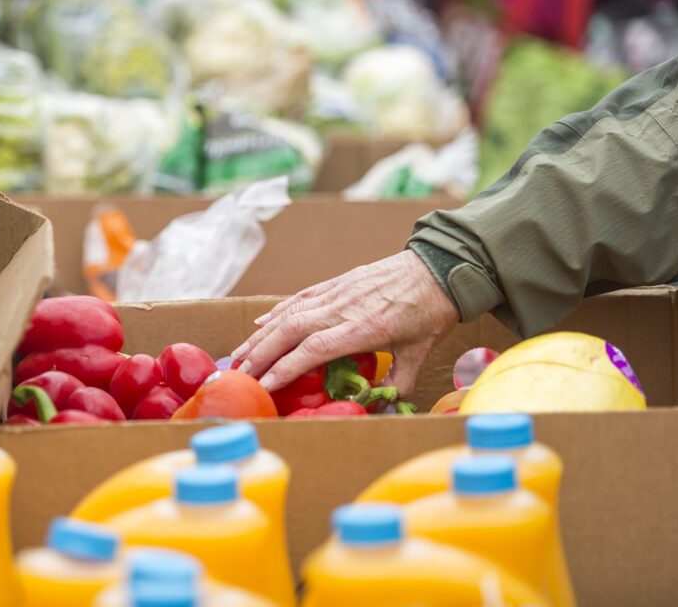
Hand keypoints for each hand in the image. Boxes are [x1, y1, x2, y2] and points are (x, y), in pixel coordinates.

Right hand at [230, 250, 459, 394]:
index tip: (264, 386)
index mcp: (361, 329)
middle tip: (240, 374)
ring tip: (239, 353)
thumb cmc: (429, 312)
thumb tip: (382, 408)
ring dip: (261, 335)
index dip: (285, 369)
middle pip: (290, 331)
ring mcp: (336, 293)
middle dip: (261, 354)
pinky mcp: (336, 283)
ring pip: (289, 314)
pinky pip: (299, 299)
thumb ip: (398, 384)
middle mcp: (342, 309)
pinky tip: (261, 324)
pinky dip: (277, 312)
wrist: (437, 269)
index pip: (312, 351)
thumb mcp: (419, 354)